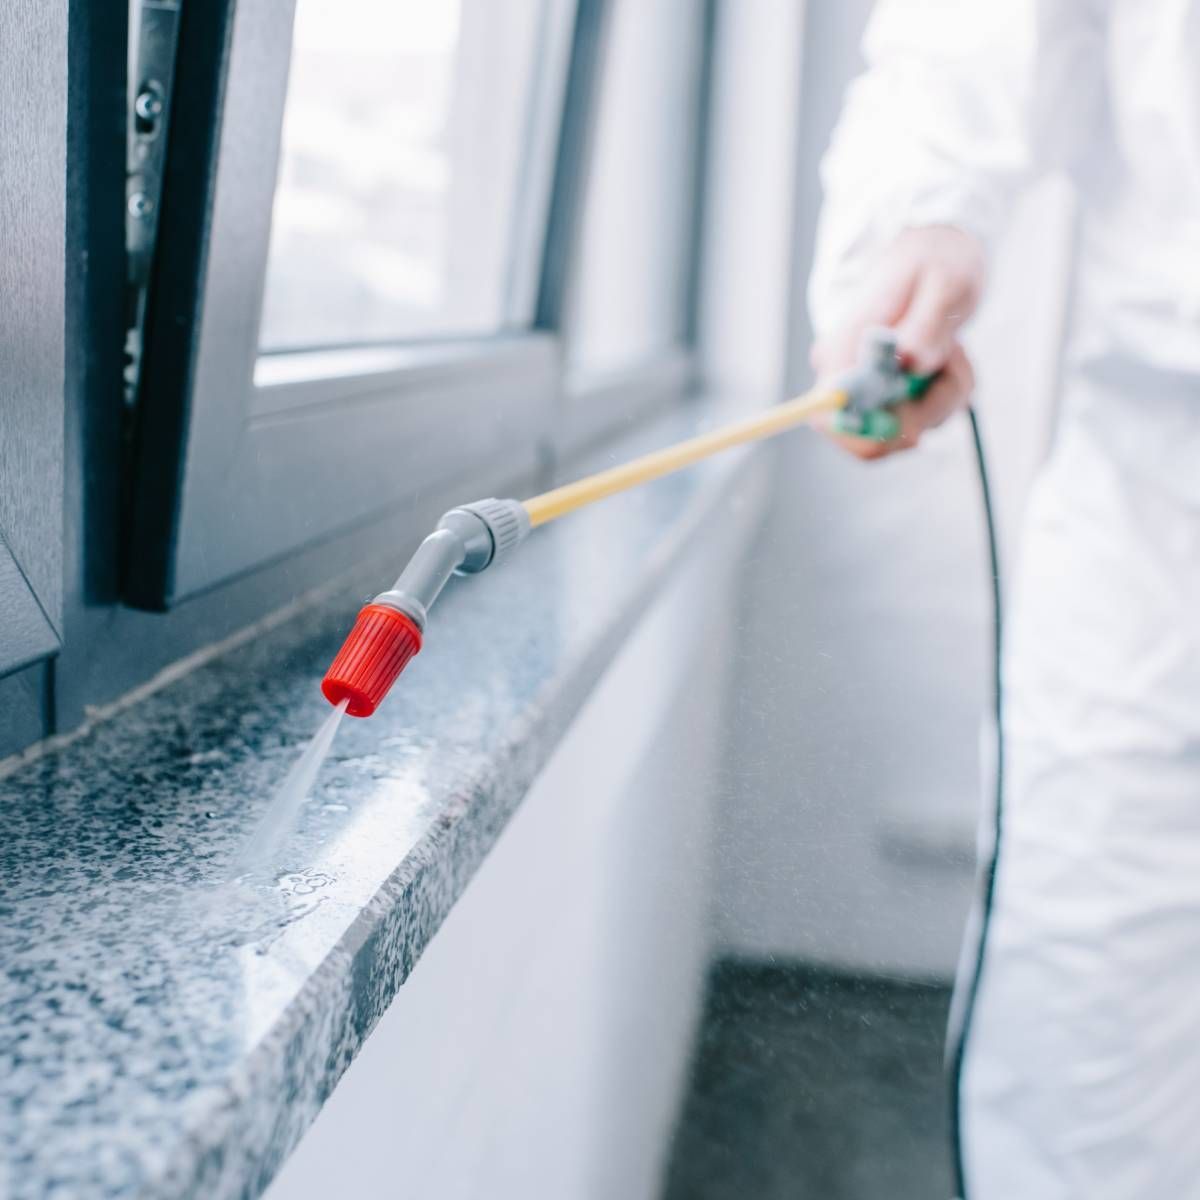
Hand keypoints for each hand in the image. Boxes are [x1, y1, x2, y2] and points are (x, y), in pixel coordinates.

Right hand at [811, 226, 983, 460]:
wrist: (933, 256)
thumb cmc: (934, 262)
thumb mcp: (942, 281)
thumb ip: (925, 324)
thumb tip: (909, 363)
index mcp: (842, 349)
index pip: (828, 414)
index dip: (871, 428)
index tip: (917, 398)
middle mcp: (843, 379)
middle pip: (872, 441)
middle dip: (926, 411)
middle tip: (950, 360)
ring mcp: (864, 395)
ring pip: (907, 433)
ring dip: (946, 397)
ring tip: (952, 348)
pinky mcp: (887, 402)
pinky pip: (922, 423)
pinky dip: (948, 397)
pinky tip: (948, 360)